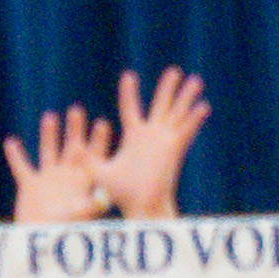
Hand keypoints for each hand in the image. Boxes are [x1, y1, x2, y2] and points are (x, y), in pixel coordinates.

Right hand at [2, 100, 123, 239]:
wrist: (40, 241)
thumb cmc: (64, 231)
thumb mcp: (80, 217)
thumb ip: (90, 207)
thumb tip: (104, 200)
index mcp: (82, 183)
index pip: (92, 158)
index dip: (98, 141)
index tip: (103, 123)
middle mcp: (66, 177)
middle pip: (72, 148)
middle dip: (74, 130)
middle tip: (77, 110)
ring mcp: (47, 179)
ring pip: (48, 151)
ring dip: (48, 135)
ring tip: (50, 116)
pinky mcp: (29, 185)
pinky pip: (21, 167)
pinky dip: (16, 156)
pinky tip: (10, 142)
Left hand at [82, 68, 208, 225]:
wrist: (141, 207)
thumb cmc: (122, 194)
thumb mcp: (101, 172)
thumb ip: (89, 159)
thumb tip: (74, 149)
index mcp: (134, 137)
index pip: (131, 108)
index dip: (129, 92)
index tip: (129, 75)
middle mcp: (152, 136)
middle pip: (161, 105)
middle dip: (168, 88)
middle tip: (175, 70)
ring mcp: (165, 141)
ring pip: (177, 113)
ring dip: (186, 97)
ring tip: (196, 80)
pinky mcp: (174, 150)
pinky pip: (186, 131)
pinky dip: (194, 119)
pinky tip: (203, 106)